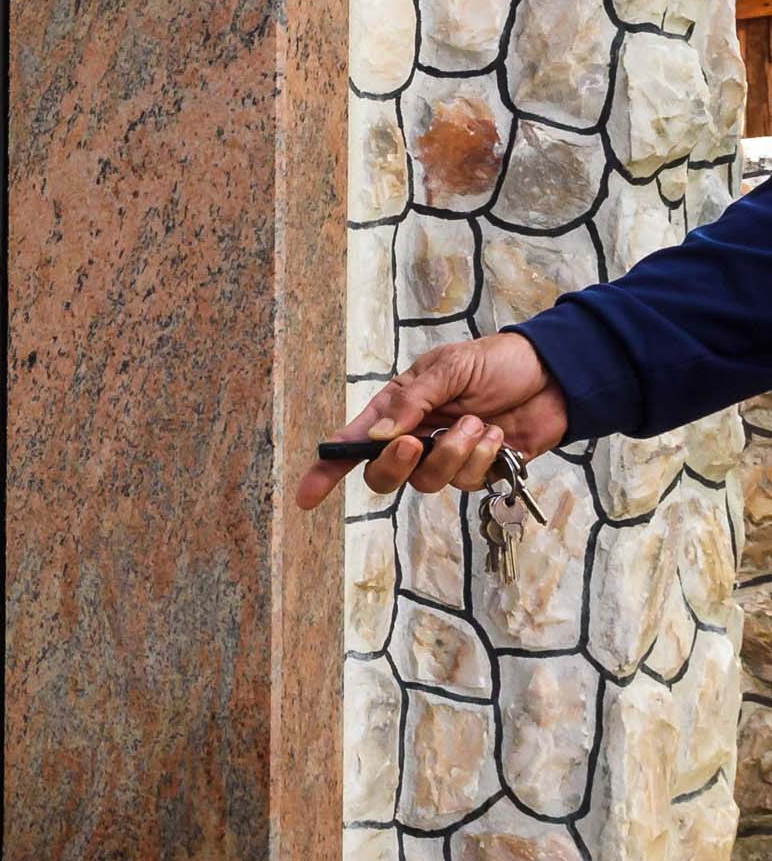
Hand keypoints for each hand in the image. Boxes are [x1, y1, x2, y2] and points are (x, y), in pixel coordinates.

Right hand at [295, 331, 570, 508]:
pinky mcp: (478, 472)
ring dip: (454, 453)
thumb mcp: (449, 368)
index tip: (305, 497)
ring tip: (479, 424)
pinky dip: (482, 458)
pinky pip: (467, 482)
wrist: (554, 375)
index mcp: (396, 409)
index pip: (353, 444)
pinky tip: (497, 436)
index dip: (326, 471)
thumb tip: (379, 435)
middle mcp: (414, 438)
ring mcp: (445, 457)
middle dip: (396, 464)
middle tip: (417, 443)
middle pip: (383, 475)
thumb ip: (413, 402)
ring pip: (428, 481)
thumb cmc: (497, 363)